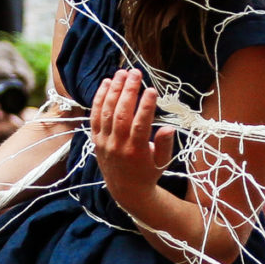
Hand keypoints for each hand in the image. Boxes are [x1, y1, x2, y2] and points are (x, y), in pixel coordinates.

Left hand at [89, 68, 174, 203]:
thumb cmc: (148, 173)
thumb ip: (165, 144)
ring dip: (114, 90)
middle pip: (121, 114)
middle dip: (128, 91)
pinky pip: (95, 116)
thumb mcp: (162, 162)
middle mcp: (117, 146)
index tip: (152, 90)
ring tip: (122, 73)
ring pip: (107, 112)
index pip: (140, 125)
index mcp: (136, 152)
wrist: (126, 190)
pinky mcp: (96, 139)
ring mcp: (104, 142)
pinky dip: (99, 98)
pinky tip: (106, 83)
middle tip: (135, 73)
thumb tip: (169, 127)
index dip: (146, 106)